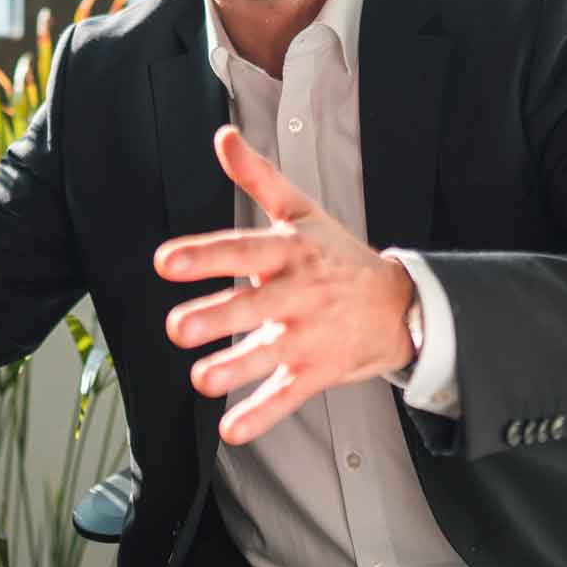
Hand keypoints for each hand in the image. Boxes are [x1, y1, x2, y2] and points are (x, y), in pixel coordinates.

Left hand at [155, 125, 417, 444]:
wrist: (401, 304)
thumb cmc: (338, 256)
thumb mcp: (302, 212)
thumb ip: (257, 177)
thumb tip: (223, 136)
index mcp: (290, 252)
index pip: (243, 249)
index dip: (205, 256)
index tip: (166, 261)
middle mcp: (298, 294)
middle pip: (253, 305)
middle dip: (216, 317)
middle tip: (176, 327)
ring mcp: (309, 335)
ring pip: (269, 355)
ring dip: (235, 368)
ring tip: (201, 380)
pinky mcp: (317, 371)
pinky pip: (288, 396)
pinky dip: (262, 414)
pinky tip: (231, 429)